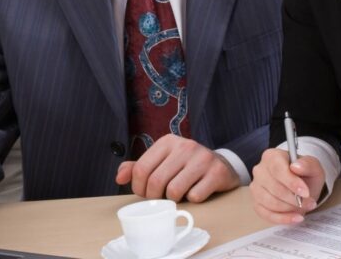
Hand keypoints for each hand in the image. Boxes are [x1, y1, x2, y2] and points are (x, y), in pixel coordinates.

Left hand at [114, 135, 239, 202]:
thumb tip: (119, 178)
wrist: (221, 165)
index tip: (144, 194)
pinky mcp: (217, 172)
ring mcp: (203, 158)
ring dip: (173, 199)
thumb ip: (138, 167)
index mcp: (167, 141)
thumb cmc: (185, 166)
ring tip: (178, 195)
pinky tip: (196, 192)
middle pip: (156, 181)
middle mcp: (185, 146)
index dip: (138, 188)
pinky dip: (192, 200)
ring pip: (174, 190)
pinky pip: (195, 196)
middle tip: (160, 199)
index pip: (141, 169)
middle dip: (154, 197)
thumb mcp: (161, 161)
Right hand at [250, 148, 323, 223]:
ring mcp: (256, 187)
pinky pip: (267, 214)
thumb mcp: (313, 167)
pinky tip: (296, 218)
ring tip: (304, 208)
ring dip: (290, 209)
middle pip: (274, 187)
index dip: (291, 182)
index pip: (277, 168)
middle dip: (294, 199)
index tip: (305, 192)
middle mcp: (260, 170)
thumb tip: (296, 166)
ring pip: (270, 202)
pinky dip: (283, 219)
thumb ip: (308, 164)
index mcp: (271, 156)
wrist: (300, 186)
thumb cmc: (304, 175)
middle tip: (310, 203)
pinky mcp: (256, 203)